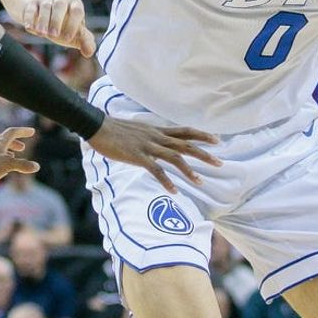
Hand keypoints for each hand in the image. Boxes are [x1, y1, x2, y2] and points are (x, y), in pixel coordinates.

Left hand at [0, 127, 38, 190]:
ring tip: (11, 158)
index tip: (32, 131)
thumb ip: (22, 165)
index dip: (23, 131)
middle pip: (3, 139)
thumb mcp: (7, 165)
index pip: (13, 132)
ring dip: (5, 152)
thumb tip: (36, 166)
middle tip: (21, 148)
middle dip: (14, 142)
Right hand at [22, 0, 96, 57]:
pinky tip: (30, 29)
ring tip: (42, 34)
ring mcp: (46, 0)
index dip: (73, 24)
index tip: (67, 38)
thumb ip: (85, 42)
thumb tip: (89, 52)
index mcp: (75, 4)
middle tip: (53, 36)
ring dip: (43, 20)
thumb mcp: (76, 34)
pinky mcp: (32, 4)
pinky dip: (29, 18)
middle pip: (60, 4)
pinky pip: (31, 7)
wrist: (47, 19)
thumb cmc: (65, 27)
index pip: (76, 10)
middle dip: (56, 20)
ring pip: (45, 5)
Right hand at [88, 118, 220, 193]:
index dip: (202, 135)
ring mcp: (148, 147)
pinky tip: (174, 191)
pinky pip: (156, 170)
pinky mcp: (137, 156)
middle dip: (204, 154)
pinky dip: (166, 181)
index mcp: (157, 131)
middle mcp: (156, 137)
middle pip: (185, 145)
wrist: (97, 126)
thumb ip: (150, 137)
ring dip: (189, 171)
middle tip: (220, 163)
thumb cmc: (115, 130)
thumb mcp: (138, 130)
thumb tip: (157, 142)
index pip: (185, 131)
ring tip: (201, 182)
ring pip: (174, 158)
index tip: (217, 140)